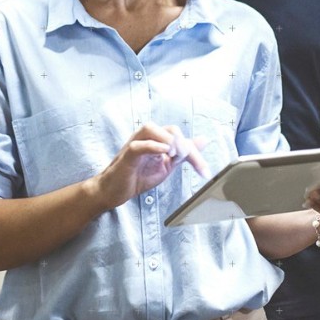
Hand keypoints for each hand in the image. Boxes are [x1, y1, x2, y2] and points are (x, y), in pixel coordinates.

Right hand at [89, 123, 208, 210]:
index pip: (181, 137)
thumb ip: (183, 153)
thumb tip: (204, 140)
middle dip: (185, 146)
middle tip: (188, 162)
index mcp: (158, 139)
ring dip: (168, 140)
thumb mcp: (167, 166)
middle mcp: (147, 137)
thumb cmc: (138, 176)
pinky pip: (139, 145)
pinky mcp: (127, 155)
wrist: (115, 191)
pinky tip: (164, 153)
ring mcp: (135, 143)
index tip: (205, 173)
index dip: (195, 154)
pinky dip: (153, 146)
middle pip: (171, 130)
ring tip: (175, 155)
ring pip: (151, 128)